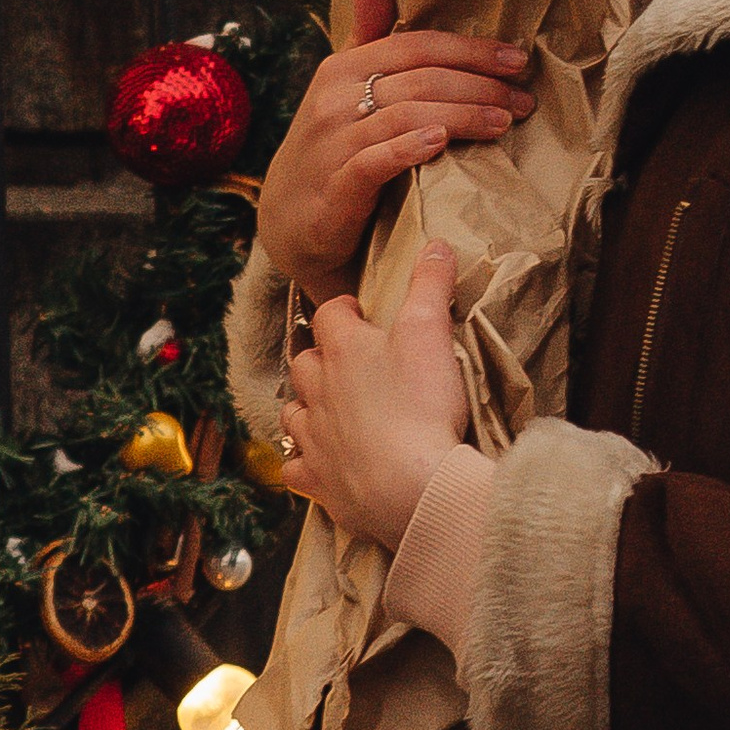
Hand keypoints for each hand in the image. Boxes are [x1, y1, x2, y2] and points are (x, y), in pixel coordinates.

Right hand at [256, 0, 530, 300]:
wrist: (292, 222)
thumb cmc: (333, 147)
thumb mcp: (345, 89)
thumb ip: (368, 37)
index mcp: (343, 68)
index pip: (416, 45)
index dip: (470, 50)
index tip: (516, 60)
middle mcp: (334, 99)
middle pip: (421, 79)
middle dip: (479, 85)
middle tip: (522, 100)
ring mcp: (332, 144)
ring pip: (407, 115)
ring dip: (463, 115)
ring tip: (503, 122)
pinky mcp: (335, 188)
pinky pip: (375, 160)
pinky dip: (409, 148)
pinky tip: (441, 142)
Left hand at [277, 238, 471, 552]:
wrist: (412, 486)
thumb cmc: (421, 404)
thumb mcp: (432, 332)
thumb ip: (431, 285)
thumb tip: (436, 243)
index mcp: (343, 350)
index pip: (329, 313)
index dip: (342, 307)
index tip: (359, 310)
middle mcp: (318, 391)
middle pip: (304, 362)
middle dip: (319, 354)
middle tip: (344, 356)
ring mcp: (314, 438)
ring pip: (293, 412)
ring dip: (305, 404)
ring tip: (326, 403)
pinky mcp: (318, 481)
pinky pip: (295, 467)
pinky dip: (302, 460)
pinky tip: (317, 459)